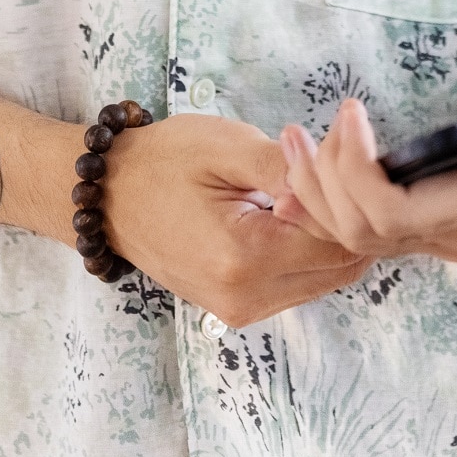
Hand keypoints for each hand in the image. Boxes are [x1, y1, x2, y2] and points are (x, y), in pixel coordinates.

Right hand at [97, 112, 371, 326]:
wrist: (106, 195)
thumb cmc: (161, 162)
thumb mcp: (226, 148)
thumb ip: (287, 169)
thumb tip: (337, 180)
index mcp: (244, 259)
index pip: (340, 240)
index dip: (350, 193)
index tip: (336, 150)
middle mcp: (246, 298)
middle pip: (341, 266)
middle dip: (349, 216)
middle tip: (328, 165)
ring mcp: (240, 309)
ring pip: (326, 278)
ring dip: (331, 234)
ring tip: (305, 184)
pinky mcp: (237, 307)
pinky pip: (300, 283)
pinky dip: (310, 249)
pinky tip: (291, 210)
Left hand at [271, 66, 456, 276]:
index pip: (396, 215)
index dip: (356, 173)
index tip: (352, 114)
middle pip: (358, 230)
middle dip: (321, 180)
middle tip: (305, 124)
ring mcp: (449, 234)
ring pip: (358, 236)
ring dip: (318, 192)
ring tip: (293, 140)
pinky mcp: (445, 227)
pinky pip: (372, 229)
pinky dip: (336, 201)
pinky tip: (312, 171)